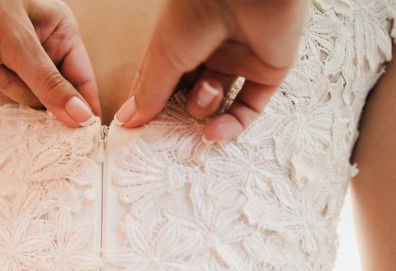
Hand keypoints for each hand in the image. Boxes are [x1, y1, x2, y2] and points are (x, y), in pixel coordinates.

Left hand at [0, 0, 100, 127]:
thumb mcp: (18, 45)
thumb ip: (49, 85)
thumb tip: (81, 117)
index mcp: (62, 33)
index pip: (83, 79)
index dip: (82, 106)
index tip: (81, 132)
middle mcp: (46, 50)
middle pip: (52, 97)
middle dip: (25, 87)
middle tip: (5, 64)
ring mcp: (21, 65)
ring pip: (25, 100)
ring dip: (0, 83)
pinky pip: (3, 97)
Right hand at [114, 0, 307, 139]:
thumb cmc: (197, 10)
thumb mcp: (164, 56)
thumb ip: (150, 93)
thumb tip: (128, 121)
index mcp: (179, 41)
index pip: (159, 80)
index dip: (147, 104)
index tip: (135, 127)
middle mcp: (207, 51)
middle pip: (186, 96)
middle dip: (176, 112)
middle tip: (166, 125)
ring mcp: (238, 61)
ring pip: (216, 104)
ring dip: (205, 107)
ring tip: (207, 91)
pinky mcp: (267, 72)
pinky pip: (248, 109)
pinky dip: (231, 126)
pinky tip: (212, 133)